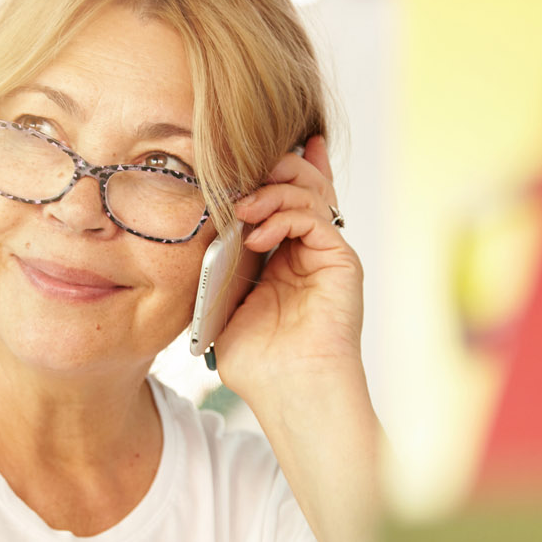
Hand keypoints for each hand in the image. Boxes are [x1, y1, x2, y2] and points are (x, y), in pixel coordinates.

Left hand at [215, 136, 364, 399]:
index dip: (268, 171)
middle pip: (300, 183)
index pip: (281, 198)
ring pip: (309, 192)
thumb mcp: (223, 301)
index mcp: (283, 256)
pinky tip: (255, 234)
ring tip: (241, 209)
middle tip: (237, 172)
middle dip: (269, 168)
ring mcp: (328, 253)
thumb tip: (200, 228)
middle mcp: (310, 249)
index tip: (238, 149)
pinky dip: (284, 215)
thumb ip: (219, 264)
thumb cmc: (256, 359)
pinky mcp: (341, 261)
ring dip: (270, 191)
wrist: (289, 391)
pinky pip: (316, 216)